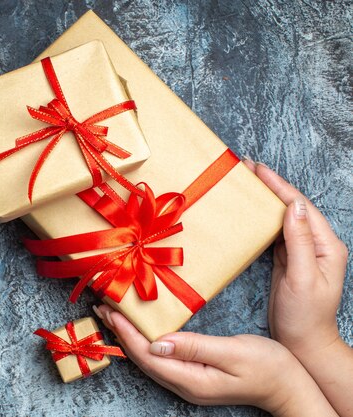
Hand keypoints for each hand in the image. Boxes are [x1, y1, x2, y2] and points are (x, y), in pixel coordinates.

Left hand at [94, 305, 336, 416]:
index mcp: (191, 379)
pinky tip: (139, 330)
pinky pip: (160, 359)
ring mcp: (188, 382)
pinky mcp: (193, 376)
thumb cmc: (268, 367)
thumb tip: (158, 343)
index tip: (110, 311)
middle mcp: (184, 384)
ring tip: (112, 315)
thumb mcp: (233, 352)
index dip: (127, 332)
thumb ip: (194, 347)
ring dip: (129, 337)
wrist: (290, 387)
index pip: (148, 354)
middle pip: (142, 358)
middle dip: (120, 332)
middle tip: (102, 307)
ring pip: (149, 359)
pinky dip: (144, 341)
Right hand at [244, 159, 352, 415]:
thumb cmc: (305, 315)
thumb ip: (299, 241)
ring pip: (283, 216)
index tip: (258, 169)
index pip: (300, 206)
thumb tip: (293, 206)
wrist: (303, 341)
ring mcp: (302, 250)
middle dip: (271, 185)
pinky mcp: (288, 259)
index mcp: (326, 245)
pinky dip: (262, 217)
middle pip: (292, 206)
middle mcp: (316, 243)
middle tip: (247, 167)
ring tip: (247, 182)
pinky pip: (275, 231)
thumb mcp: (303, 278)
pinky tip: (251, 210)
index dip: (279, 186)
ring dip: (266, 198)